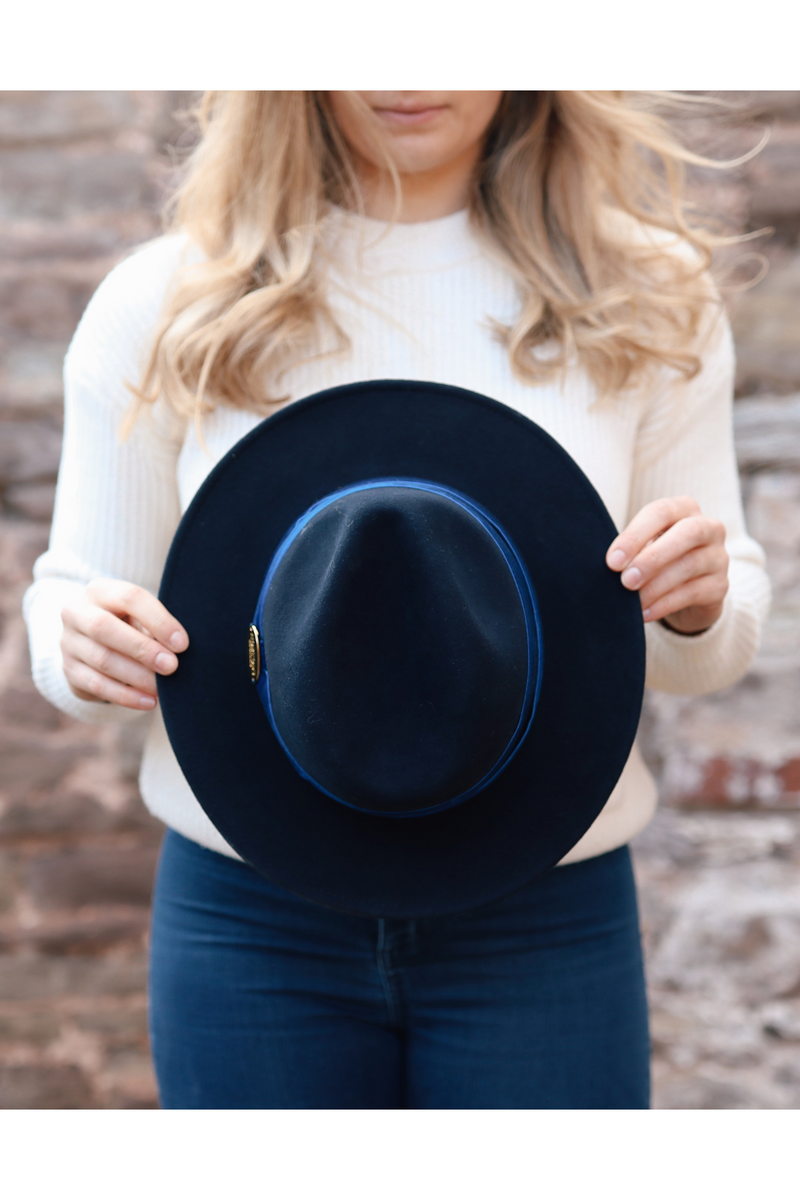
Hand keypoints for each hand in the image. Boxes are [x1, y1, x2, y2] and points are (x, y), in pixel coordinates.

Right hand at [61, 579, 188, 709]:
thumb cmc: (129, 624)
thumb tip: (179, 648)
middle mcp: (77, 612)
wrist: (94, 642)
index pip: (129, 597)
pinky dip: (126, 696)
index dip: (158, 620)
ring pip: (102, 659)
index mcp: (100, 590)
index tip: (182, 643)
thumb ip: (157, 627)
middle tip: (171, 666)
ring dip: (137, 676)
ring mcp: (69, 642)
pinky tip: (148, 701)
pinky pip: (97, 685)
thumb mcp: (141, 616)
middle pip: (104, 627)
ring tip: (162, 688)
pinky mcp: (69, 671)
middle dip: (142, 649)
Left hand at [605, 496, 728, 634]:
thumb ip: (632, 550)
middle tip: (626, 581)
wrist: (688, 594)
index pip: (661, 512)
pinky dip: (665, 604)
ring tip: (633, 601)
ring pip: (689, 566)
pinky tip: (645, 613)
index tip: (612, 561)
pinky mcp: (721, 586)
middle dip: (652, 558)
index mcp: (684, 509)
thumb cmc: (658, 561)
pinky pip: (693, 593)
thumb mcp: (645, 548)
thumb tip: (611, 564)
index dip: (635, 535)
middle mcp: (709, 528)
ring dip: (656, 585)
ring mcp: (718, 557)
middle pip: (687, 533)